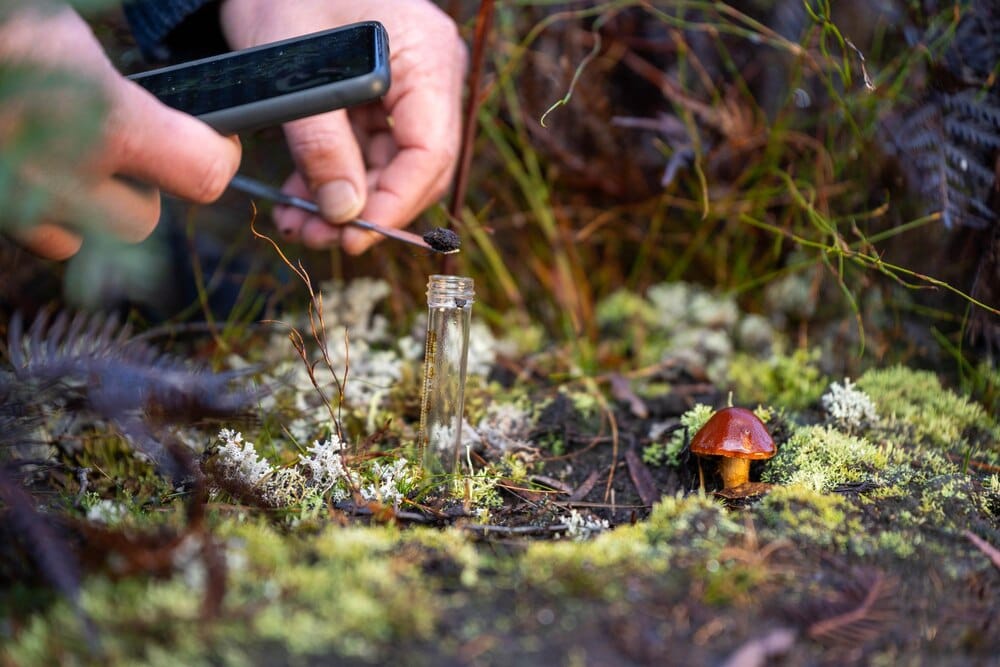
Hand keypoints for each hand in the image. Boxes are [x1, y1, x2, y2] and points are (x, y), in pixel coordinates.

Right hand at [0, 6, 240, 258]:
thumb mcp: (55, 15)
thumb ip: (110, 49)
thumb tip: (149, 78)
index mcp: (103, 120)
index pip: (203, 174)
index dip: (215, 156)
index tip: (212, 137)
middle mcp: (60, 177)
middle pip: (143, 222)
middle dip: (144, 188)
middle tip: (126, 145)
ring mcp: (10, 204)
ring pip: (78, 238)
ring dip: (87, 207)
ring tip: (66, 153)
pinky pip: (25, 231)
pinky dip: (35, 207)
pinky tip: (21, 158)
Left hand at [220, 0, 465, 253]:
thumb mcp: (295, 71)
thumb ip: (321, 145)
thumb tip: (343, 213)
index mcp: (427, 58)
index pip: (429, 153)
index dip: (394, 204)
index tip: (351, 237)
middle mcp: (431, 75)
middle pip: (415, 165)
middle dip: (366, 208)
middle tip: (316, 238)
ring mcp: (410, 85)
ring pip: (388, 163)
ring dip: (344, 198)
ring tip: (298, 224)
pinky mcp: (381, 93)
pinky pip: (368, 146)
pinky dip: (335, 173)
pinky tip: (299, 197)